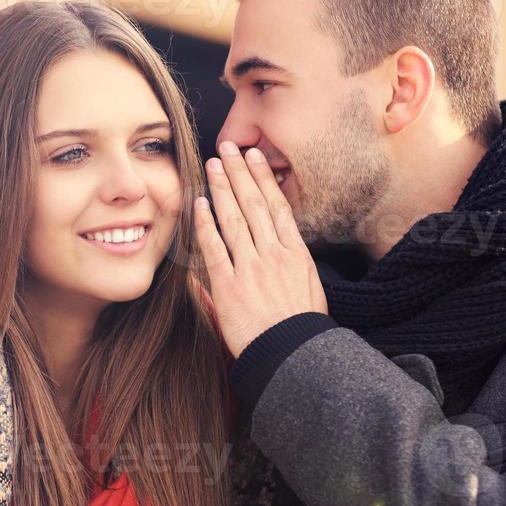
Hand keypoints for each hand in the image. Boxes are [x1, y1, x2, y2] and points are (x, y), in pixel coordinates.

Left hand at [194, 143, 327, 357]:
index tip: (256, 158)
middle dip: (240, 173)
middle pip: (256, 204)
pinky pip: (215, 249)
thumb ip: (285, 272)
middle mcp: (275, 255)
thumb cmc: (300, 331)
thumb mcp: (306, 295)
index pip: (278, 207)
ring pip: (235, 219)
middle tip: (228, 147)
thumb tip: (283, 253)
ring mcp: (253, 269)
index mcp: (296, 255)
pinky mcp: (231, 286)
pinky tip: (199, 204)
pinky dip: (206, 225)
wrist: (295, 357)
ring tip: (212, 164)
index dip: (264, 180)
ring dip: (222, 188)